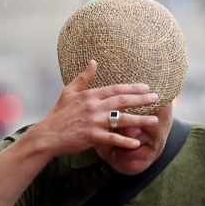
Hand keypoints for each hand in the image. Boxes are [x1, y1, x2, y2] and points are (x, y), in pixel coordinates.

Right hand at [28, 59, 160, 157]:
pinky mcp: (92, 137)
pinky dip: (125, 141)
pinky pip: (113, 139)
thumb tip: (93, 62)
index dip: (133, 88)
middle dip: (142, 100)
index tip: (147, 88)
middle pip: (123, 101)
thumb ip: (83, 78)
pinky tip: (137, 143)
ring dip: (140, 120)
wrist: (48, 135)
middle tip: (157, 98)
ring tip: (154, 120)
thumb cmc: (59, 113)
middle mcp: (94, 107)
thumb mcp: (69, 91)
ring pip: (122, 120)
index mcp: (90, 95)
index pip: (116, 89)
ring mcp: (94, 122)